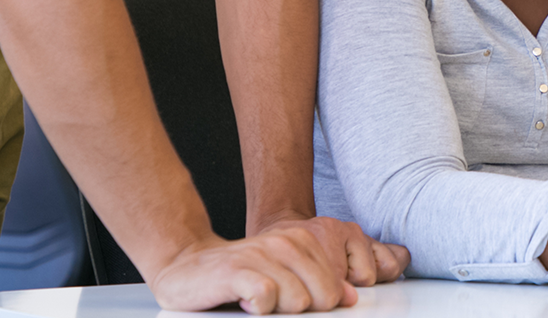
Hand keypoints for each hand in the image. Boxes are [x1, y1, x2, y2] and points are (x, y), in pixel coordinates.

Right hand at [148, 218, 409, 313]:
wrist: (188, 271)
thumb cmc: (247, 278)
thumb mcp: (294, 275)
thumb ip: (330, 278)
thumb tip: (359, 290)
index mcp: (313, 237)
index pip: (351, 280)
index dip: (333, 300)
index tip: (310, 301)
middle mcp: (293, 240)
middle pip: (327, 297)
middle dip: (305, 310)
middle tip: (278, 303)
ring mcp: (267, 252)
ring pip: (300, 302)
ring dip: (279, 311)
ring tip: (261, 303)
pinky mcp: (241, 270)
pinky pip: (268, 300)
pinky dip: (258, 309)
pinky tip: (246, 303)